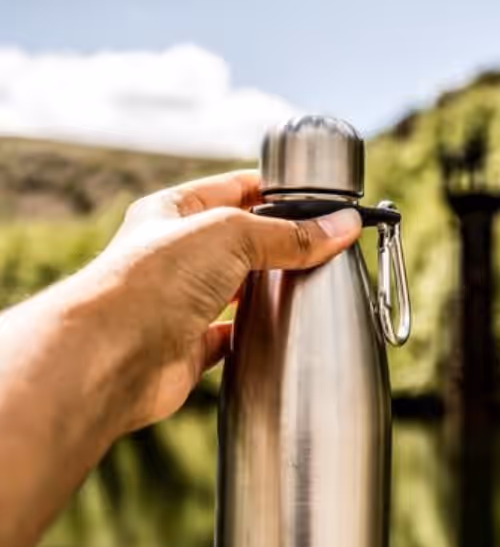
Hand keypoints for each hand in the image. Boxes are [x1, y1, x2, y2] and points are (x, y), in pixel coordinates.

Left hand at [90, 170, 361, 430]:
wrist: (109, 357)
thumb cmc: (150, 281)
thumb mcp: (230, 235)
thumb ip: (288, 234)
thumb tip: (342, 227)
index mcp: (172, 213)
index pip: (234, 189)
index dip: (276, 189)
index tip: (320, 198)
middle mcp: (173, 255)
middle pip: (239, 241)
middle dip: (280, 242)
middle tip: (327, 244)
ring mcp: (180, 303)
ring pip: (236, 290)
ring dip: (268, 289)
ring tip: (313, 286)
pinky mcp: (188, 347)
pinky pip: (230, 338)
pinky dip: (255, 336)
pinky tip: (281, 332)